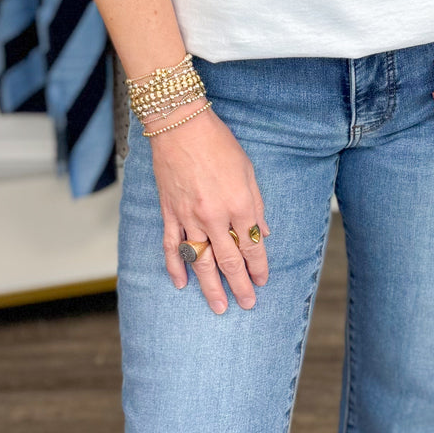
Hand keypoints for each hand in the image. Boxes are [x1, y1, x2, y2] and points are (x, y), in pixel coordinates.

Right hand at [147, 103, 269, 313]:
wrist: (180, 125)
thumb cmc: (218, 143)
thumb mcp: (248, 170)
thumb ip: (256, 204)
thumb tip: (264, 232)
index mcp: (239, 204)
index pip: (252, 245)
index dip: (259, 266)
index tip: (262, 281)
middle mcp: (215, 216)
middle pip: (229, 260)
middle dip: (240, 285)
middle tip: (247, 304)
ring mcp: (189, 217)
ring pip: (201, 260)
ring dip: (211, 287)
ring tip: (220, 307)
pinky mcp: (169, 213)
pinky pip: (172, 246)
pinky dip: (176, 267)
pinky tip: (181, 284)